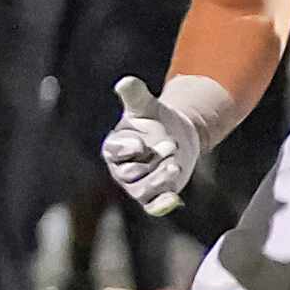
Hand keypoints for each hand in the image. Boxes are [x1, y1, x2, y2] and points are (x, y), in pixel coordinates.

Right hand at [103, 77, 197, 216]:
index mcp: (115, 147)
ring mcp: (137, 185)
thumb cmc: (153, 119)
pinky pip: (154, 206)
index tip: (141, 143)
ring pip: (142, 190)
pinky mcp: (154, 196)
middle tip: (171, 145)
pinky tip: (174, 199)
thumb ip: (134, 95)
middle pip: (130, 173)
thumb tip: (125, 82)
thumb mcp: (145, 105)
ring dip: (159, 180)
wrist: (176, 135)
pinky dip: (162, 205)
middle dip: (150, 162)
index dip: (126, 149)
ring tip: (176, 165)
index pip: (114, 152)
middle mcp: (122, 169)